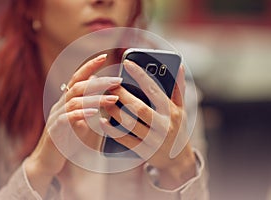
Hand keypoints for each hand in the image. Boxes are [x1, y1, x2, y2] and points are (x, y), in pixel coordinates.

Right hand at [25, 54, 122, 196]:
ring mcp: (56, 117)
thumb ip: (87, 102)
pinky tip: (94, 113)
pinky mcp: (54, 131)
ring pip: (74, 100)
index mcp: (67, 101)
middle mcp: (60, 105)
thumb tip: (95, 82)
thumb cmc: (66, 140)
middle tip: (117, 81)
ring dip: (95, 99)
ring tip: (113, 100)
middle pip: (78, 86)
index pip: (77, 78)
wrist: (47, 161)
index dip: (89, 66)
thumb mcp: (79, 119)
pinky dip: (81, 113)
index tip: (104, 57)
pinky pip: (67, 118)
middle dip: (99, 82)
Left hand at [100, 60, 195, 188]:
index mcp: (171, 111)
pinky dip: (111, 130)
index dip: (140, 75)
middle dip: (122, 94)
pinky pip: (124, 140)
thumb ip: (178, 88)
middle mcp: (163, 125)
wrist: (178, 160)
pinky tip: (102, 120)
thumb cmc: (178, 129)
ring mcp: (152, 140)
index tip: (127, 63)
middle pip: (138, 108)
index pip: (154, 90)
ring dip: (113, 111)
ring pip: (129, 124)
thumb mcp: (182, 109)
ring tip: (103, 100)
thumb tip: (179, 65)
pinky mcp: (143, 150)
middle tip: (110, 84)